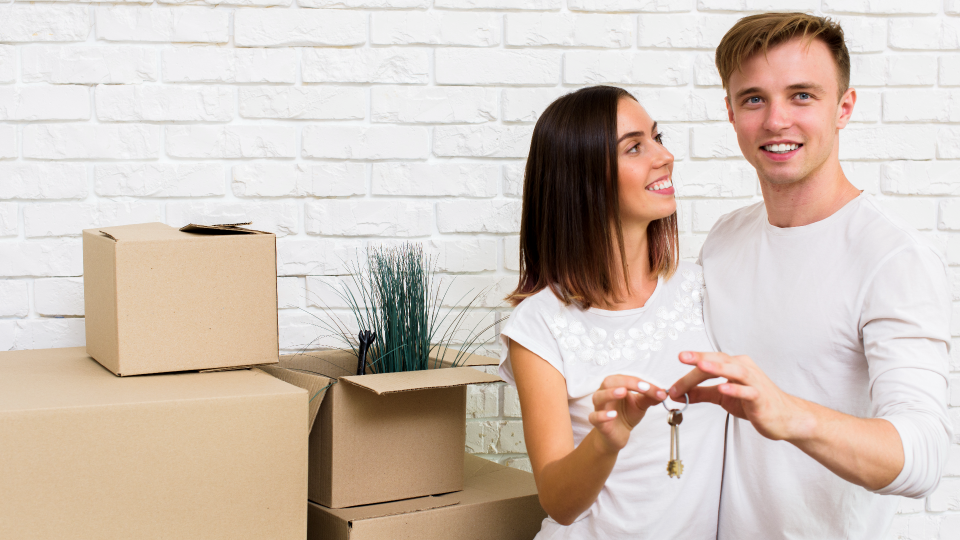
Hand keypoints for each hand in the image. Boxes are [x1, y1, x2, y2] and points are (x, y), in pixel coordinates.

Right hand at [589, 375, 666, 452]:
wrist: (618, 434)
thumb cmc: (626, 415)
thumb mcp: (641, 404)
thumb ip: (650, 397)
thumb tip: (663, 393)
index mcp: (615, 385)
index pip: (626, 379)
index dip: (640, 382)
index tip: (655, 389)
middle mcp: (604, 393)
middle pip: (609, 381)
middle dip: (626, 382)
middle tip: (643, 388)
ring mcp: (600, 407)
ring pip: (599, 397)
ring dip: (610, 393)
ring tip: (623, 393)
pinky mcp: (597, 422)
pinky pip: (595, 417)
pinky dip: (602, 415)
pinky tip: (613, 415)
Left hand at [669, 351, 810, 441]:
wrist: (784, 417)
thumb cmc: (754, 403)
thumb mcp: (722, 397)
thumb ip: (701, 393)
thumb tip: (677, 393)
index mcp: (733, 366)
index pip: (708, 364)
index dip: (688, 374)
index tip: (672, 386)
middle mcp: (744, 368)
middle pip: (719, 361)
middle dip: (699, 359)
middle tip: (682, 357)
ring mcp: (754, 382)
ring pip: (734, 371)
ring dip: (717, 368)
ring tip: (701, 366)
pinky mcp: (761, 397)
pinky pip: (748, 391)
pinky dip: (736, 389)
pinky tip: (724, 388)